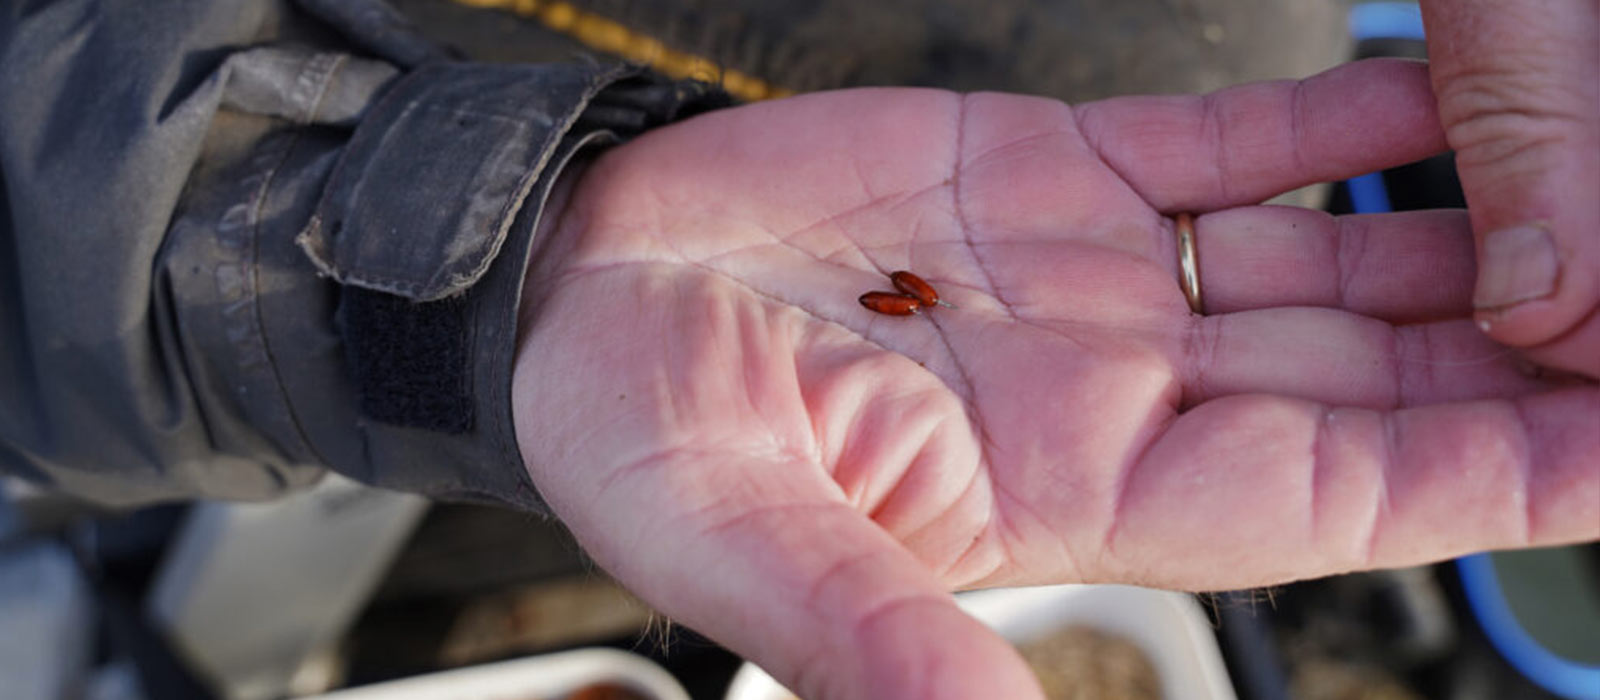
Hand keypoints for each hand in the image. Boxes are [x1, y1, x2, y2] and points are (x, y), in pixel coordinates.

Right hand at [512, 59, 1597, 699]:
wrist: (577, 292)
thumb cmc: (643, 434)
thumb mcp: (755, 548)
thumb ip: (888, 639)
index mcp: (1077, 489)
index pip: (1344, 492)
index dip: (1505, 470)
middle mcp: (1119, 384)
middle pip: (1381, 372)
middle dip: (1540, 342)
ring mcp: (1097, 270)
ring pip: (1331, 252)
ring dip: (1470, 225)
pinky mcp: (1051, 166)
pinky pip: (1227, 142)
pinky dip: (1336, 116)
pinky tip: (1437, 88)